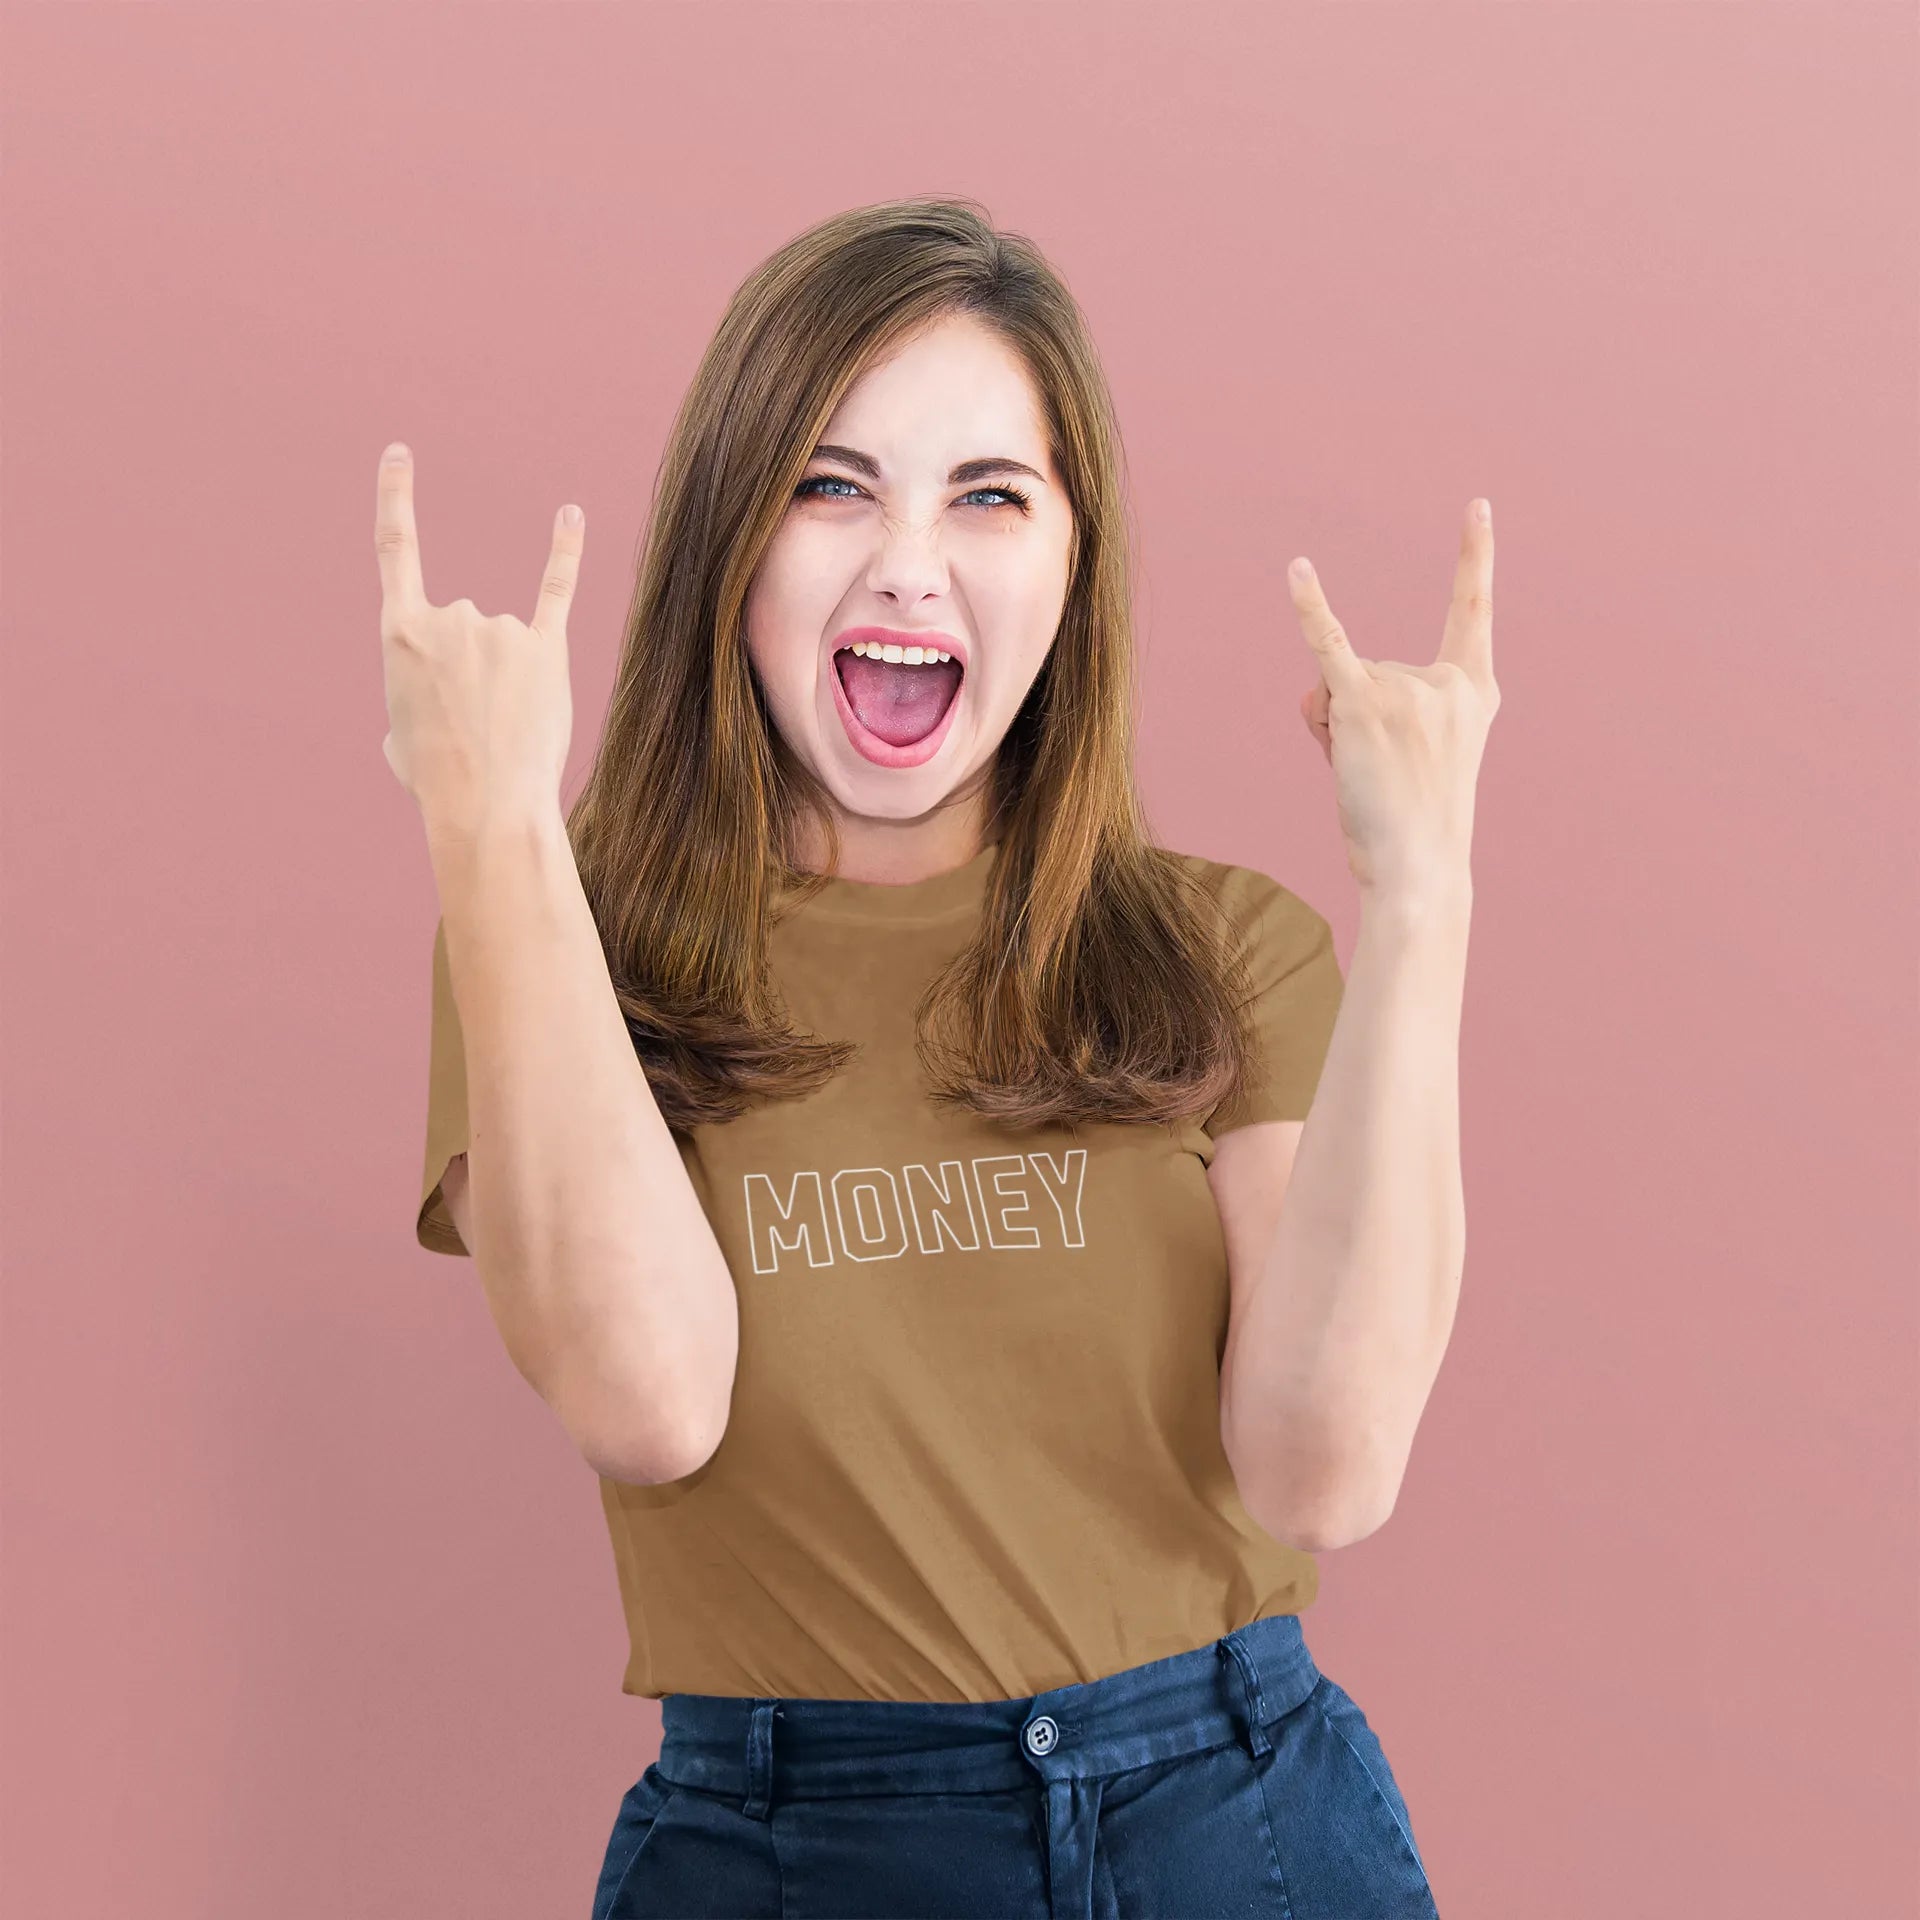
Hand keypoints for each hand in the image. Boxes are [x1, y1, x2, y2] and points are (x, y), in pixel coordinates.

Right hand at [375, 442, 582, 840]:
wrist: (486, 805)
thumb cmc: (436, 778)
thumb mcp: (398, 733)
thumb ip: (412, 694)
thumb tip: (437, 695)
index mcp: (400, 632)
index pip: (395, 548)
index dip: (396, 495)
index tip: (400, 454)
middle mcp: (450, 617)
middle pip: (461, 629)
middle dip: (466, 678)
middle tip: (468, 729)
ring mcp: (500, 629)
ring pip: (503, 644)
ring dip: (503, 686)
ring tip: (501, 731)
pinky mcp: (546, 648)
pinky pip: (556, 590)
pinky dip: (565, 551)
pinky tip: (570, 516)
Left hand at [1291, 498, 1500, 898]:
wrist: (1418, 868)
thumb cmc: (1412, 821)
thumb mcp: (1410, 753)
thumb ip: (1370, 704)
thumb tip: (1321, 685)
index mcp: (1475, 692)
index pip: (1472, 612)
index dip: (1474, 558)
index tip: (1475, 508)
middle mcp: (1447, 682)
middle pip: (1373, 670)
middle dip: (1358, 720)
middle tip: (1380, 776)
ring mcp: (1408, 690)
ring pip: (1338, 685)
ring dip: (1334, 731)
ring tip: (1361, 778)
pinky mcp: (1364, 704)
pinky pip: (1328, 644)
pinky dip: (1310, 607)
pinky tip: (1297, 569)